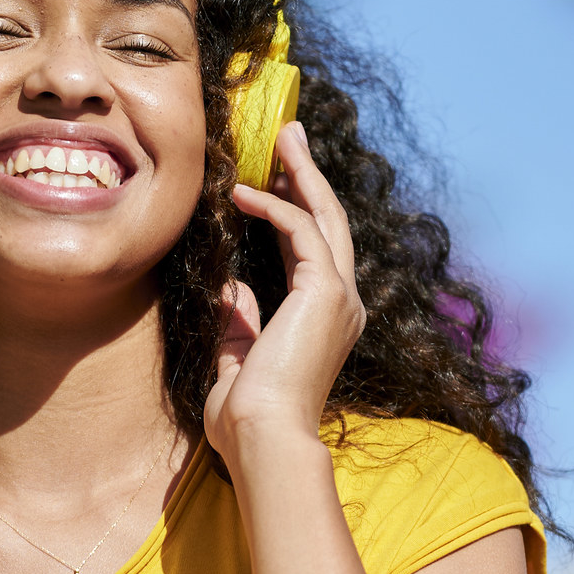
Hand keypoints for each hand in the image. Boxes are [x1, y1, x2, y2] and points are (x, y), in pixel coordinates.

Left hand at [206, 121, 364, 467]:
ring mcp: (339, 297)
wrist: (263, 439)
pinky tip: (241, 193)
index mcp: (327, 320)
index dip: (294, 209)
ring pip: (324, 216)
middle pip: (329, 222)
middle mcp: (343, 305)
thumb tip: (231, 290)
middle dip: (307, 174)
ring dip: (301, 172)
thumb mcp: (238, 362)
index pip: (313, 251)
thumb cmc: (248, 418)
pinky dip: (272, 206)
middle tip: (290, 134)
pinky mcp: (325, 291)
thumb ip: (239, 325)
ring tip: (282, 136)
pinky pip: (302, 231)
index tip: (273, 178)